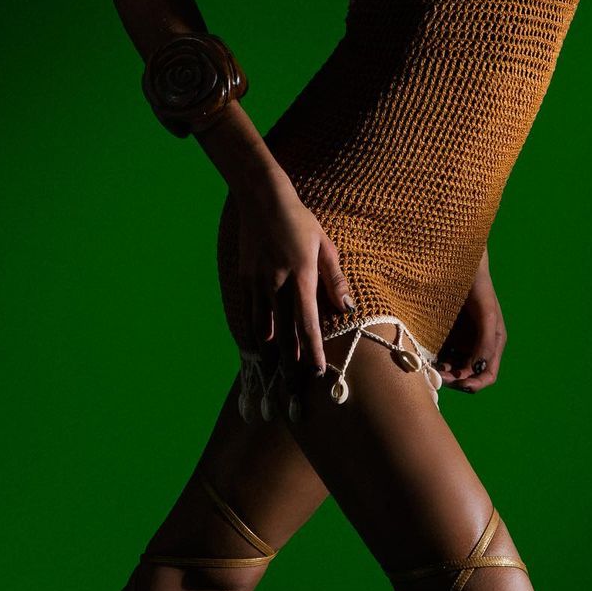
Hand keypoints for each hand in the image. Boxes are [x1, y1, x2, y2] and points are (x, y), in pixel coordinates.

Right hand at [234, 170, 354, 387]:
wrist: (262, 199)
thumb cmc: (300, 221)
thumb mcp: (325, 246)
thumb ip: (335, 280)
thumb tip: (347, 309)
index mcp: (301, 277)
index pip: (307, 324)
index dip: (313, 351)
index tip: (318, 374)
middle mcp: (277, 285)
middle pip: (284, 334)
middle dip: (290, 365)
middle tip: (293, 391)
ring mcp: (257, 283)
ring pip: (263, 328)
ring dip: (271, 355)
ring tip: (275, 377)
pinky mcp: (244, 278)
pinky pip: (249, 313)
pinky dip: (254, 333)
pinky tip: (258, 348)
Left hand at [435, 248, 505, 393]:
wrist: (458, 266)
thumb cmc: (478, 288)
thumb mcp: (486, 313)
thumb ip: (486, 341)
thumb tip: (477, 368)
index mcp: (492, 344)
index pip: (486, 374)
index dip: (476, 383)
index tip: (462, 384)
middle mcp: (476, 347)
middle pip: (467, 376)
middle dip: (455, 380)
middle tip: (438, 377)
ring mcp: (459, 342)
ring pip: (451, 368)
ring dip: (442, 373)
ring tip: (429, 368)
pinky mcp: (444, 336)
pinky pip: (439, 355)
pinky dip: (433, 360)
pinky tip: (423, 357)